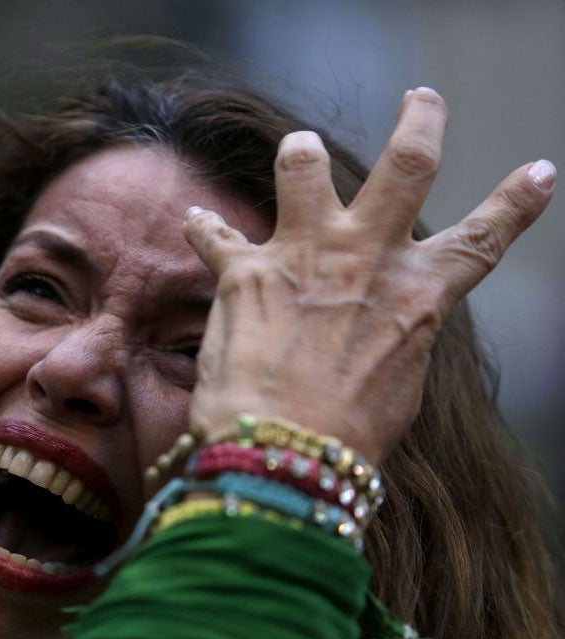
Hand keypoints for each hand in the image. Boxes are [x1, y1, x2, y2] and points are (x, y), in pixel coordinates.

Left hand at [183, 87, 555, 462]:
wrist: (283, 451)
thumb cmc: (347, 435)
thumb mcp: (398, 384)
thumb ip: (397, 336)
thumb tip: (389, 323)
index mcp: (417, 295)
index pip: (482, 239)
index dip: (516, 204)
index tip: (540, 173)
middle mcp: (366, 259)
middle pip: (407, 165)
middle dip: (421, 122)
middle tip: (422, 100)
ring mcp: (304, 255)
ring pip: (305, 166)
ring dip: (302, 152)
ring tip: (300, 148)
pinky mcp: (245, 271)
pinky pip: (216, 234)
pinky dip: (205, 227)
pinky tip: (195, 221)